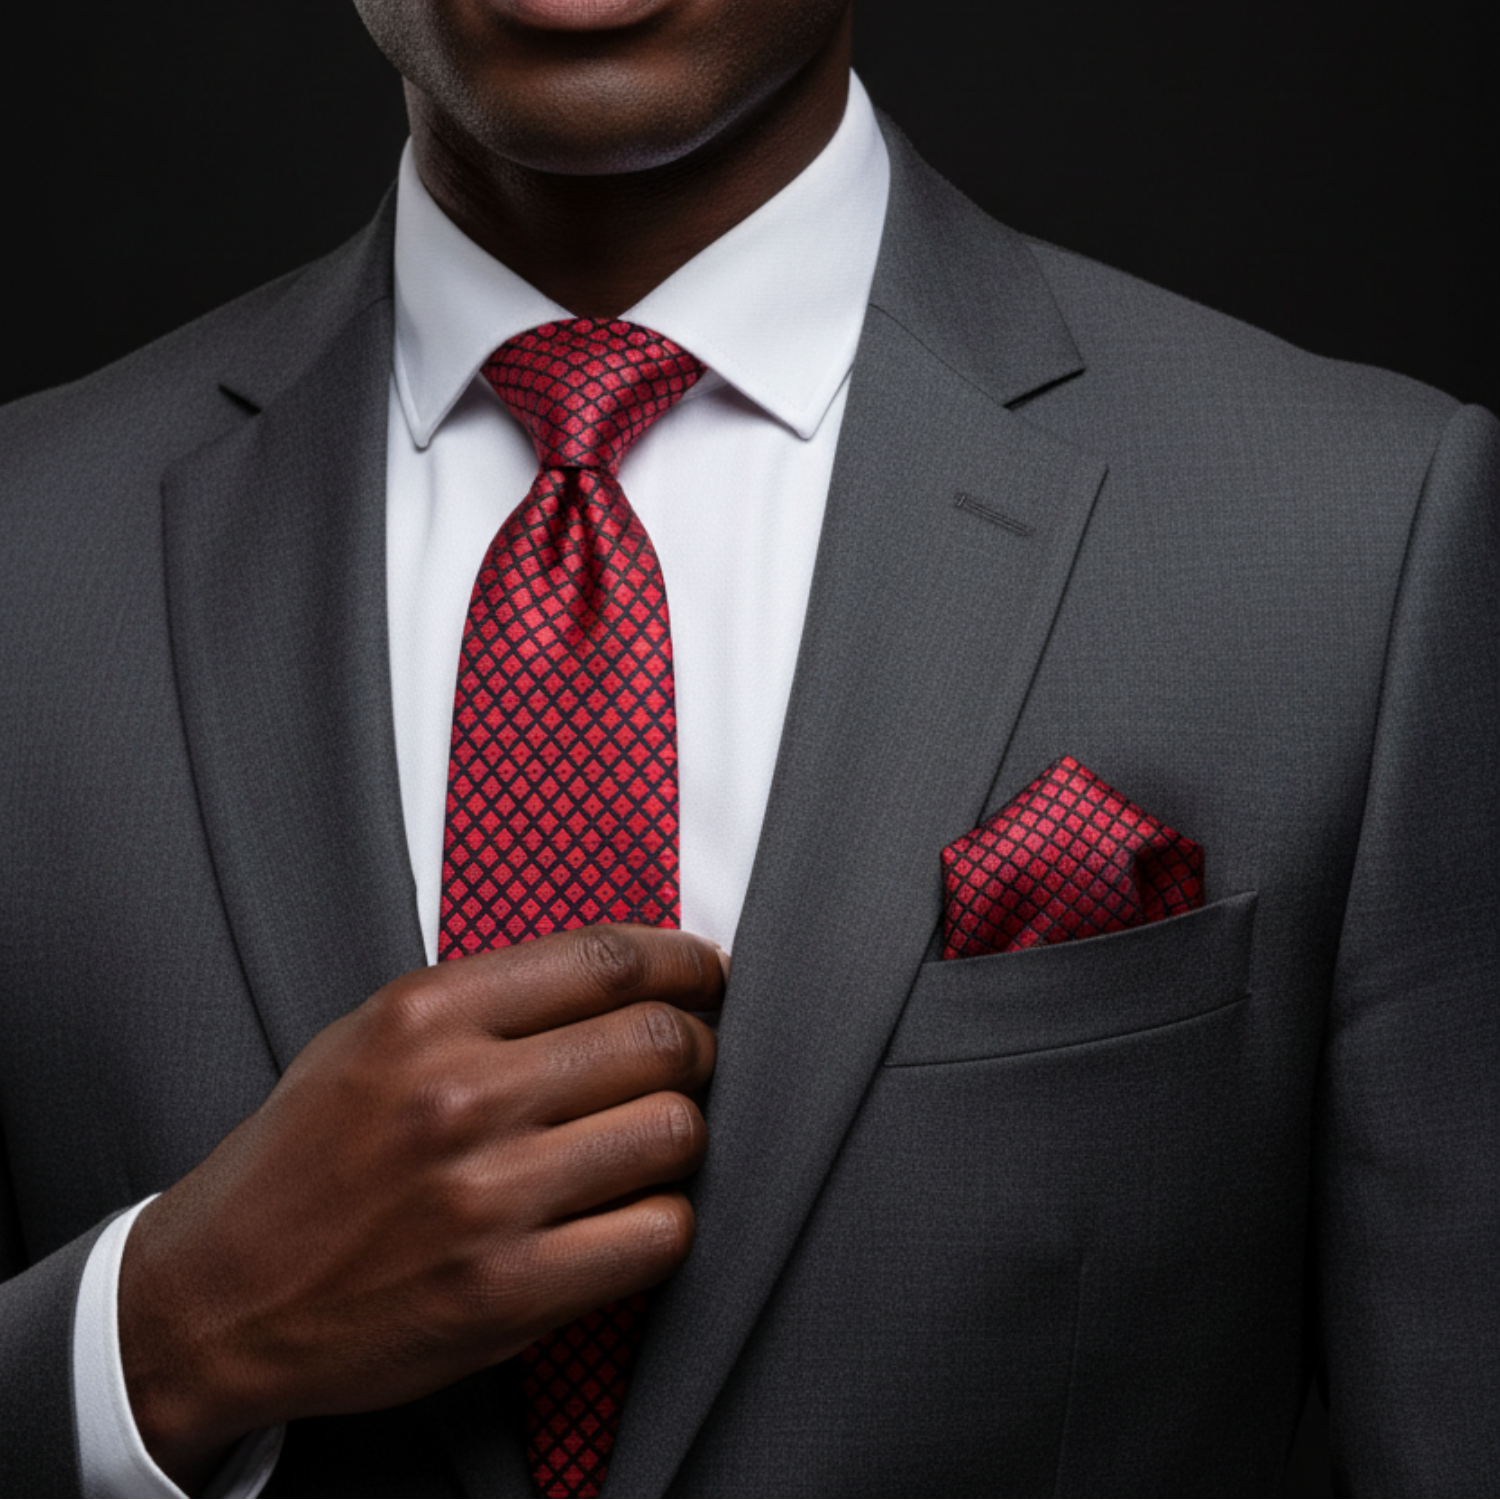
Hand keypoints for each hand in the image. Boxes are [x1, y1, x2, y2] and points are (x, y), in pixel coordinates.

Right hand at [118, 924, 724, 1488]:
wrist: (218, 1296)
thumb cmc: (308, 1157)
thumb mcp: (372, 1036)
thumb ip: (492, 1000)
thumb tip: (628, 978)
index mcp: (427, 1015)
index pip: (609, 958)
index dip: (686, 961)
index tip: (709, 974)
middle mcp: (460, 1095)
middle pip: (661, 1040)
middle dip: (701, 1046)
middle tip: (696, 1059)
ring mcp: (485, 1197)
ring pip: (676, 1133)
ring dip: (685, 1135)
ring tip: (656, 1139)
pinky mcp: (504, 1293)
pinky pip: (658, 1235)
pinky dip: (666, 1220)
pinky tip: (634, 1213)